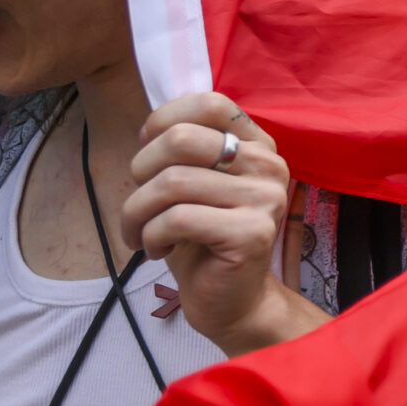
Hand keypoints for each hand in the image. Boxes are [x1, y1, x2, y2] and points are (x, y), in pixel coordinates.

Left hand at [122, 94, 324, 355]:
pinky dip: (150, 235)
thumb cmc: (202, 239)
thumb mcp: (192, 184)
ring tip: (137, 232)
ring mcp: (265, 200)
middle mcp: (269, 166)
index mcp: (258, 146)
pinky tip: (154, 250)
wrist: (231, 301)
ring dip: (136, 211)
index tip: (147, 154)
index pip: (210, 104)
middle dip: (140, 170)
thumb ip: (182, 150)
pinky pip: (177, 219)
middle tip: (138, 203)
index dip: (164, 120)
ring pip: (172, 182)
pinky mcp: (252, 234)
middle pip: (181, 140)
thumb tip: (148, 128)